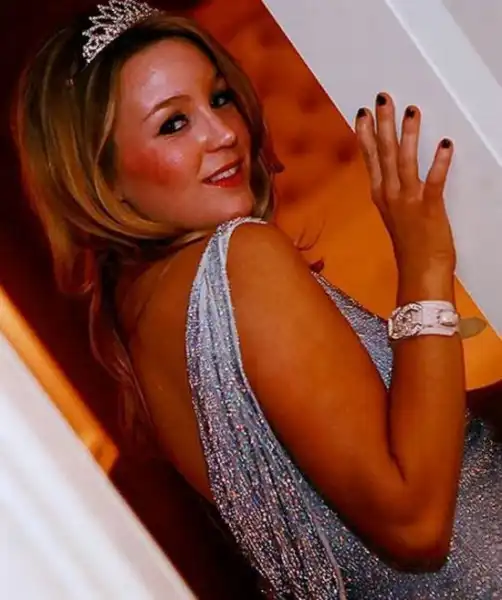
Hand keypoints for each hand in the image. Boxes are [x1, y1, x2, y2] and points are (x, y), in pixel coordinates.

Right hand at [355, 93, 455, 280]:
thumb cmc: (411, 246)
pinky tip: (445, 144)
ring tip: (410, 111)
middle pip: (385, 155)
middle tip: (382, 99)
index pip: (370, 159)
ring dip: (408, 136)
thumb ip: (393, 192)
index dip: (365, 135)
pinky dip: (440, 163)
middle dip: (382, 125)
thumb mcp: (396, 216)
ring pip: (405, 162)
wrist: (419, 273)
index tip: (362, 112)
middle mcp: (390, 196)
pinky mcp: (429, 209)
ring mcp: (408, 202)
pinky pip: (434, 182)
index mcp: (381, 196)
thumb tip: (393, 174)